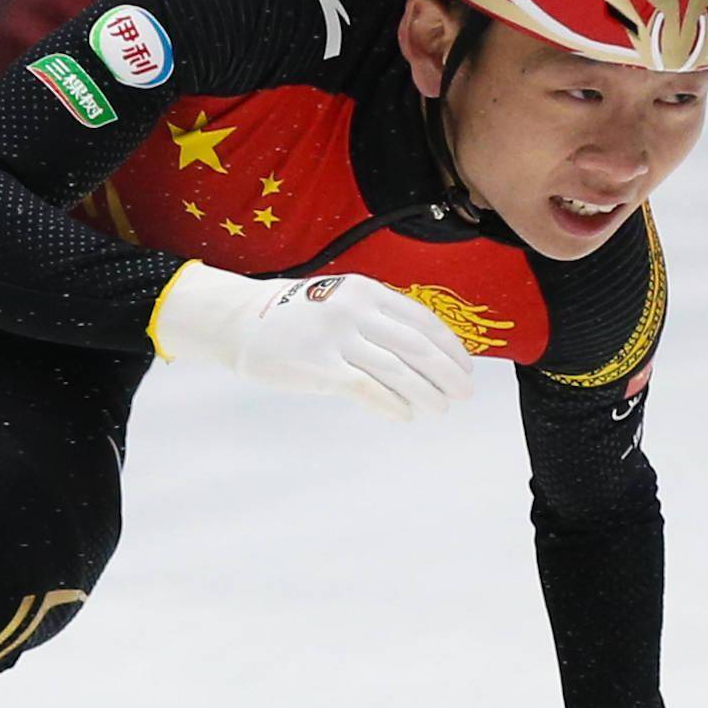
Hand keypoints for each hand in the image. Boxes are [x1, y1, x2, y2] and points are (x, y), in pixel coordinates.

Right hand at [148, 262, 476, 420]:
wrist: (241, 321)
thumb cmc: (297, 316)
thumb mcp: (340, 300)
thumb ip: (377, 318)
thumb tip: (425, 353)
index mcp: (365, 291)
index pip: (422, 320)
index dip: (450, 347)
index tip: (466, 368)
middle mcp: (354, 310)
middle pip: (415, 346)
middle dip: (446, 373)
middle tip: (463, 394)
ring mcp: (335, 338)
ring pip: (396, 369)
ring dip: (425, 392)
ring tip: (439, 408)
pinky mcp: (318, 366)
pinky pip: (366, 388)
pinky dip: (391, 404)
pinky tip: (404, 415)